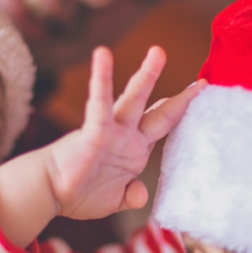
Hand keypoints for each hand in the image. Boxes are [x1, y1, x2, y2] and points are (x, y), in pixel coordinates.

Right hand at [0, 46, 203, 246]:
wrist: (49, 193)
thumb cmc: (78, 193)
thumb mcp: (114, 200)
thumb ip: (130, 195)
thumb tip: (141, 195)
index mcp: (134, 152)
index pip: (160, 128)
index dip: (177, 114)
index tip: (194, 97)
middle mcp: (126, 138)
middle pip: (158, 112)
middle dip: (180, 99)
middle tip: (202, 81)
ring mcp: (112, 132)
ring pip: (134, 100)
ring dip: (147, 76)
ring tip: (158, 52)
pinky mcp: (94, 130)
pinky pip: (99, 102)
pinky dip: (101, 78)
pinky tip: (102, 54)